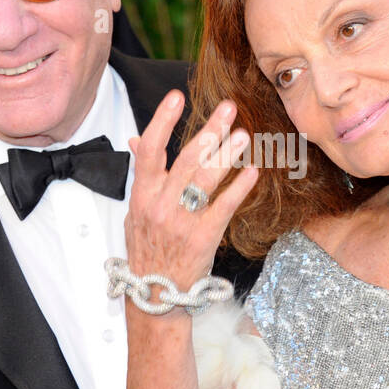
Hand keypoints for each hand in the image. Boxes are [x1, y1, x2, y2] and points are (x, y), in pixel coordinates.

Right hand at [124, 90, 257, 308]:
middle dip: (209, 130)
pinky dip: (239, 188)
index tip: (177, 96)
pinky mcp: (203, 238)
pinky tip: (253, 172)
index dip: (162, 120)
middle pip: (186, 158)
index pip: (149, 149)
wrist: (155, 293)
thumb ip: (141, 175)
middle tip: (229, 108)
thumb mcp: (135, 210)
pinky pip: (224, 207)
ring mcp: (181, 222)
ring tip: (243, 136)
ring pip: (206, 180)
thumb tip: (135, 139)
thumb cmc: (147, 248)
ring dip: (227, 154)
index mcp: (142, 194)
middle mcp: (160, 205)